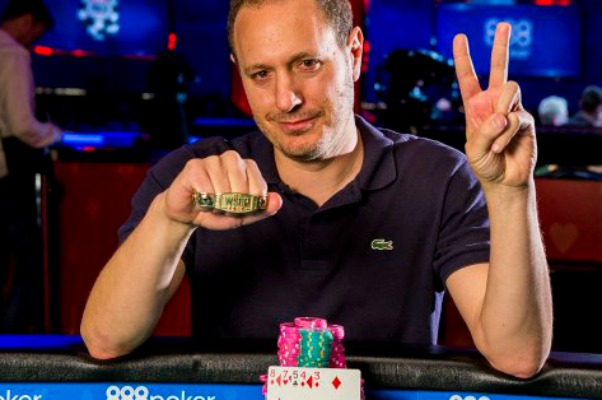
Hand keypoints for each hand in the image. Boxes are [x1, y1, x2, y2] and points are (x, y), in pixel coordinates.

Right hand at [163, 150, 282, 229]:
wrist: (188, 214)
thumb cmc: (218, 211)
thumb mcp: (244, 215)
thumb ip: (262, 209)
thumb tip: (278, 200)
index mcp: (247, 166)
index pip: (259, 190)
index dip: (249, 207)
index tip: (238, 209)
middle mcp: (231, 158)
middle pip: (242, 189)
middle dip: (233, 207)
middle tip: (222, 208)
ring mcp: (212, 160)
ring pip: (224, 190)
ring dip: (217, 206)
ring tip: (211, 203)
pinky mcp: (194, 166)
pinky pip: (206, 190)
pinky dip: (205, 202)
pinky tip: (199, 199)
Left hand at [453, 22, 536, 188]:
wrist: (503, 180)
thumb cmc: (485, 164)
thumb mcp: (474, 150)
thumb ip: (484, 131)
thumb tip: (502, 115)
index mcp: (475, 106)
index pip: (468, 78)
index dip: (463, 58)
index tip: (459, 37)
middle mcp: (494, 103)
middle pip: (500, 68)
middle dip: (501, 46)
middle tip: (504, 25)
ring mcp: (511, 109)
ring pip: (509, 90)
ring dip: (500, 114)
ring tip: (496, 138)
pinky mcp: (525, 120)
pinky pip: (515, 117)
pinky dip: (506, 134)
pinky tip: (502, 147)